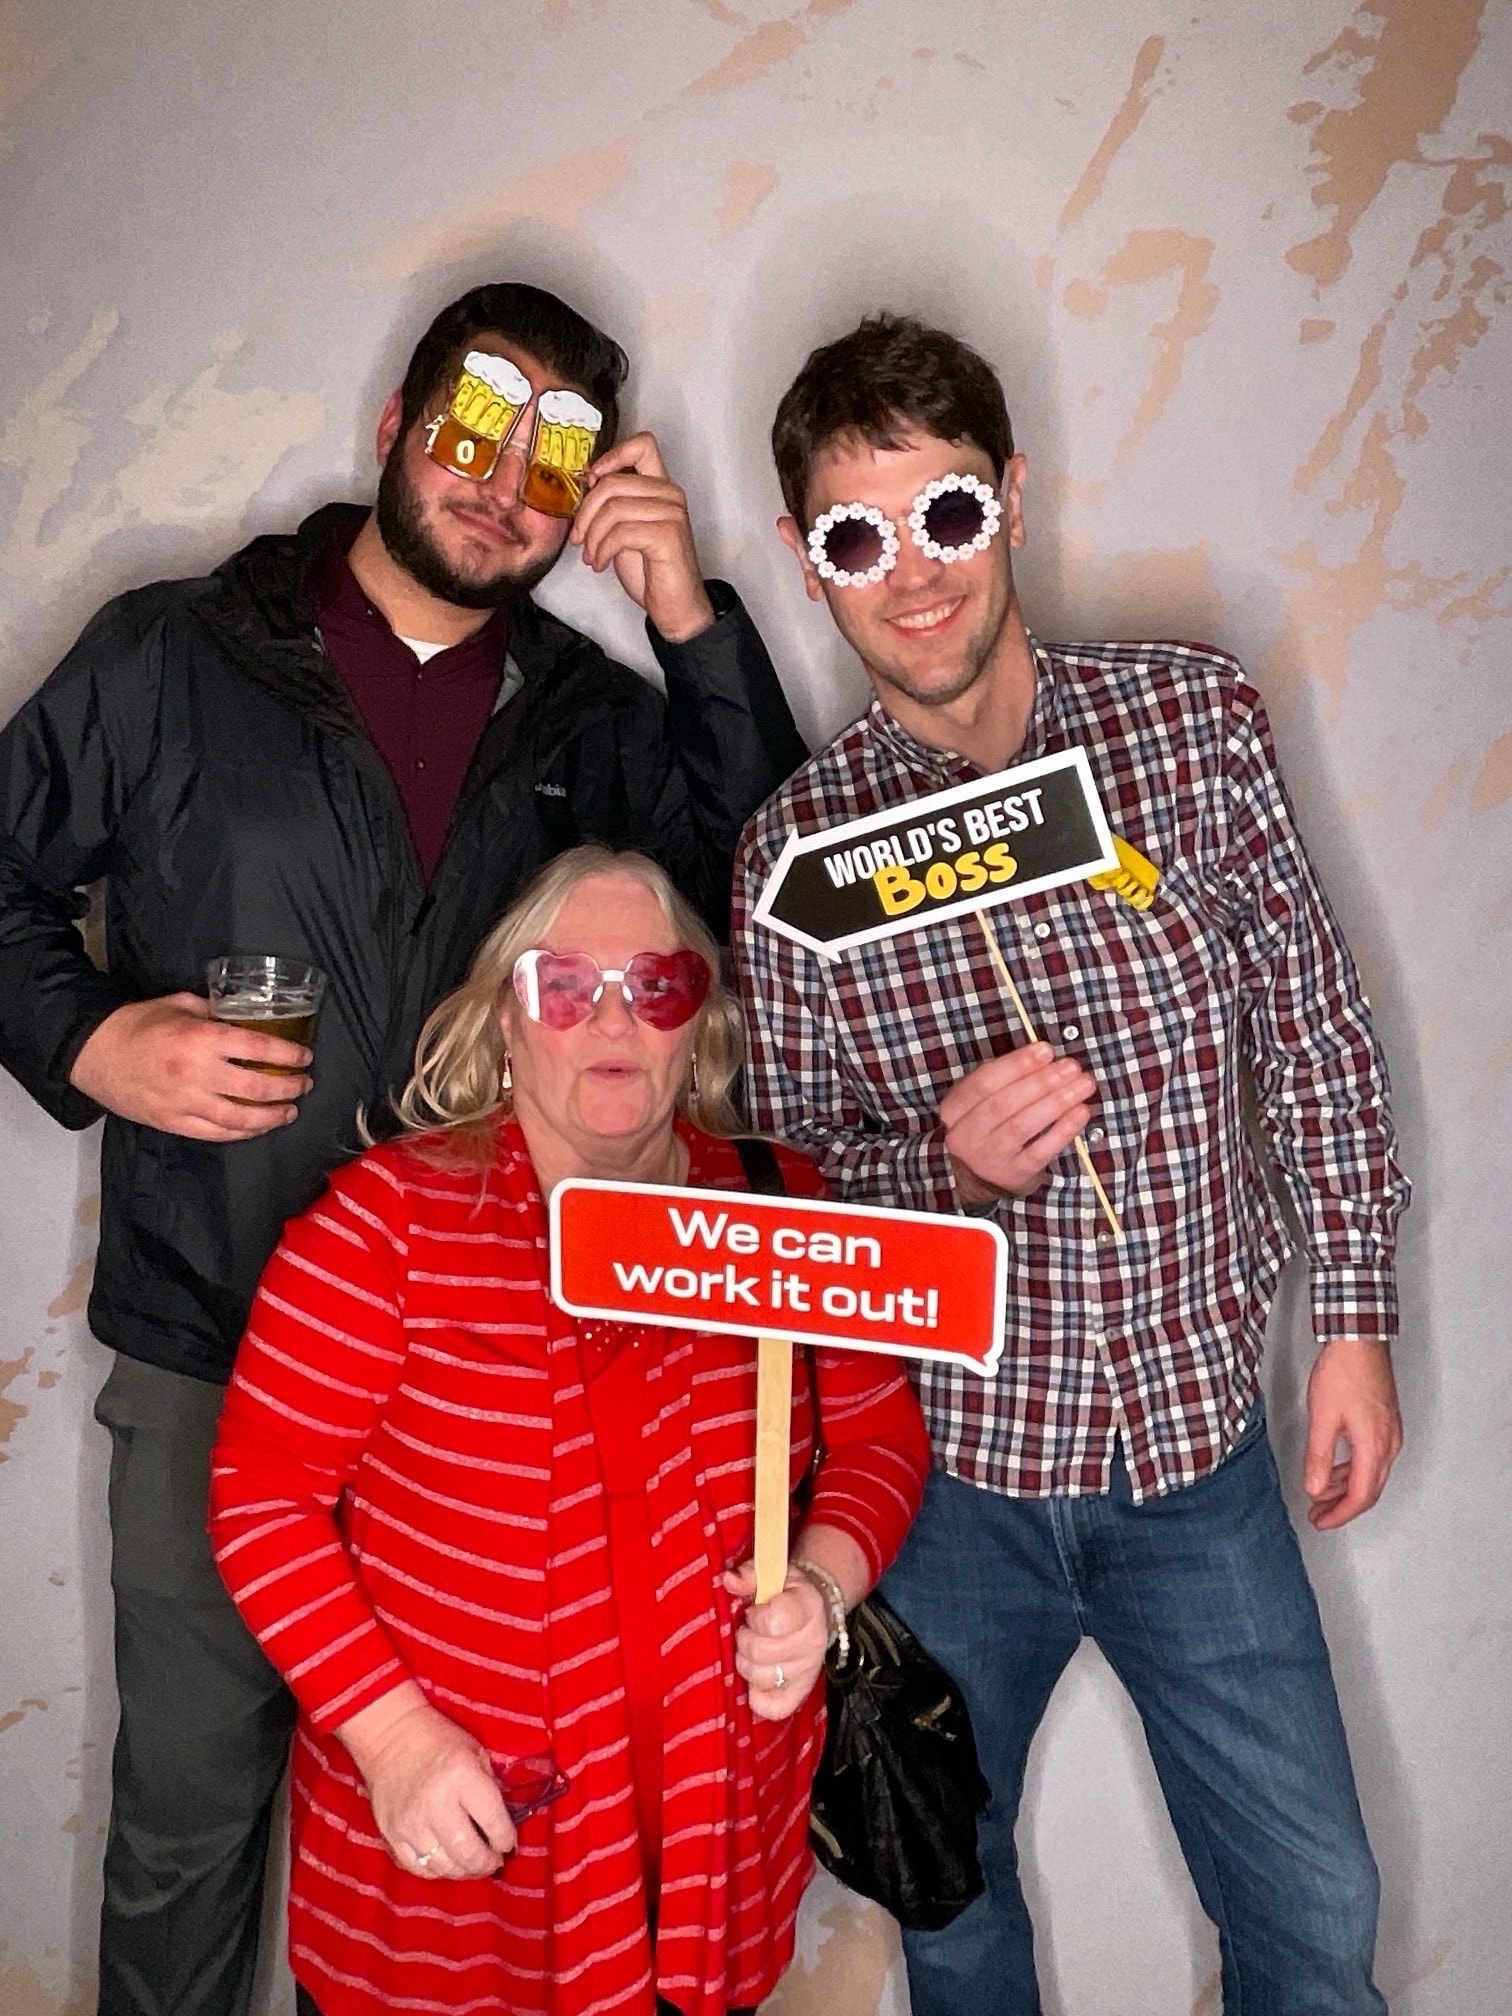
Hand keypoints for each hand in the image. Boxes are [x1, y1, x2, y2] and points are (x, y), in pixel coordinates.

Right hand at [69, 994, 312, 1139]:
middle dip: (288, 1088)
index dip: (288, 1054)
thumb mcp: (180, 1004)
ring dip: (271, 1117)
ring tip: (289, 1111)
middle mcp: (197, 1074)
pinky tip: (258, 1127)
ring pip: (240, 1119)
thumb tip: (246, 1016)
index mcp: (201, 1039)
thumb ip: (215, 1012)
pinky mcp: (173, 1123)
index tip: (305, 1057)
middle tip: (304, 1085)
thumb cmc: (137, 1024)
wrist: (93, 1053)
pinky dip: (242, 1133)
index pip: (258, 1048)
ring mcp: (185, 1103)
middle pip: (257, 1087)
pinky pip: (216, 1134)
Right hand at [337, 1682, 515, 1879]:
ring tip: (472, 1862)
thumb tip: (505, 1825)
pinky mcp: (392, 1834)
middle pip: (469, 1853)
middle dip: (487, 1863)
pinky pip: (419, 1867)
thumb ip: (491, 1787)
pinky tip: (447, 1860)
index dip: (507, 1839)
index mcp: (463, 1777)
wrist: (390, 1736)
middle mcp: (437, 1803)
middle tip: (494, 1860)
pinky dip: (438, 1870)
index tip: (509, 1842)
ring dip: (464, 1870)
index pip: (494, 1822)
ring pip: (445, 1866)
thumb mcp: (475, 1753)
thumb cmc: (439, 1740)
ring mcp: (411, 1823)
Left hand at [571, 431, 715, 642]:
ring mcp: (672, 513)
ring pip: (613, 508)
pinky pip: (620, 532)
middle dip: (586, 512)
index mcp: (661, 487)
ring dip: (593, 537)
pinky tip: (601, 564)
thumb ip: (613, 503)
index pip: (643, 445)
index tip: (592, 480)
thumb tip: (588, 482)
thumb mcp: (624, 529)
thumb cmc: (651, 570)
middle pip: (613, 482)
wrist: (675, 606)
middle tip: (580, 538)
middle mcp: (670, 494)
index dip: (612, 455)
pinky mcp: (668, 535)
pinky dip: (603, 550)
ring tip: (592, 556)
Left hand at [722, 1560, 828, 1721]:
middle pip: (761, 1652)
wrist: (812, 1610)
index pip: (776, 1622)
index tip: (755, 1611)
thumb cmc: (785, 1592)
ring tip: (753, 1647)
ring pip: (760, 1678)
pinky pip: (773, 1708)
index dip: (756, 1618)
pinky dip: (758, 1697)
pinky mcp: (800, 1692)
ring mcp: (808, 1670)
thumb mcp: (771, 1574)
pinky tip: (756, 1679)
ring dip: (746, 1662)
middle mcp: (813, 1642)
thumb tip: (728, 1580)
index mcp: (807, 1607)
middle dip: (745, 1639)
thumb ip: (748, 1575)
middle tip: (749, 1630)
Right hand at [940, 1043, 1095, 1202]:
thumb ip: (1006, 1077)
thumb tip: (1044, 1056)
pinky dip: (1063, 1130)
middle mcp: (965, 1136)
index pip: (982, 1083)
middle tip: (1071, 1066)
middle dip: (1041, 1082)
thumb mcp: (982, 1099)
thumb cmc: (988, 1125)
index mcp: (953, 1110)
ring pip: (1023, 1126)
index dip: (1015, 1065)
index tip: (1045, 1050)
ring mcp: (989, 1158)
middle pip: (1003, 1104)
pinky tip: (1081, 1111)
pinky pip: (1040, 1151)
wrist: (980, 1176)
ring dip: (1057, 1102)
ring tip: (1083, 1084)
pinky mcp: (1013, 1174)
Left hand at [1303, 1337, 1402, 1529]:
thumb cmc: (1343, 1373)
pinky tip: (1335, 1468)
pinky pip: (1372, 1458)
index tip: (1320, 1521)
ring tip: (1321, 1494)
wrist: (1360, 1340)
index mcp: (1374, 1447)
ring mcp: (1390, 1433)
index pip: (1361, 1497)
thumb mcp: (1322, 1418)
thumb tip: (1315, 1489)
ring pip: (1371, 1474)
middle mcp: (1389, 1444)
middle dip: (1342, 1506)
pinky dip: (1352, 1469)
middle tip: (1318, 1514)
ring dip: (1346, 1488)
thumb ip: (1320, 1457)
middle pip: (1369, 1490)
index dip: (1340, 1515)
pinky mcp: (1385, 1422)